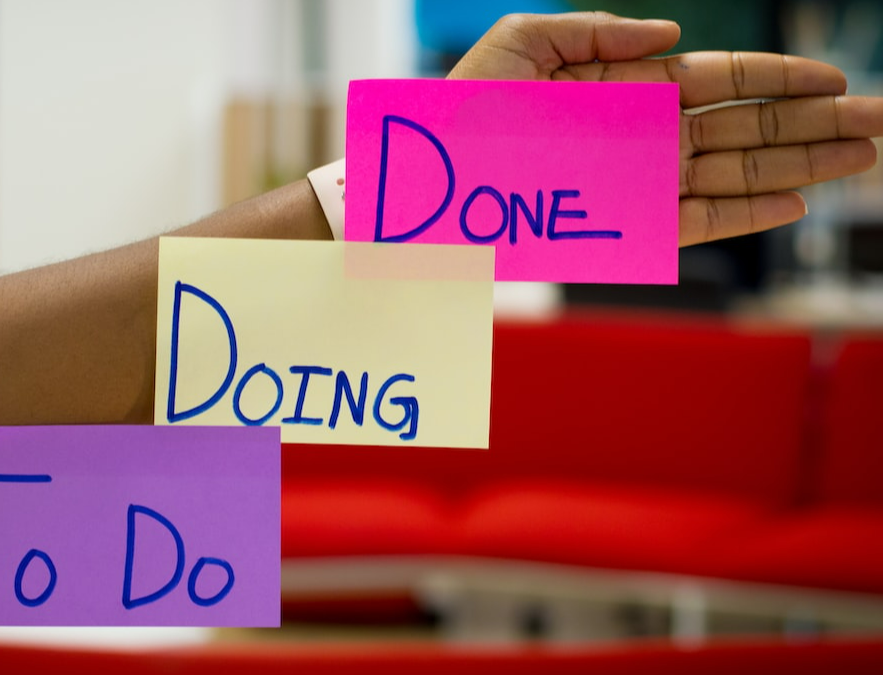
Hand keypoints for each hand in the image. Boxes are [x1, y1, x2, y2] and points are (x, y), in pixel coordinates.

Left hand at [447, 12, 882, 246]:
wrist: (428, 181)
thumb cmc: (465, 108)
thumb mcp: (523, 43)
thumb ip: (596, 29)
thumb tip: (669, 32)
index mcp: (627, 86)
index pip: (721, 78)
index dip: (780, 76)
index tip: (835, 76)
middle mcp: (644, 134)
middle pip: (747, 127)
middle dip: (816, 124)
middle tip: (880, 122)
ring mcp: (640, 181)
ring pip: (737, 174)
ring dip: (802, 168)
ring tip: (863, 158)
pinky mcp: (625, 225)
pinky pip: (697, 221)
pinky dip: (746, 214)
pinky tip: (796, 202)